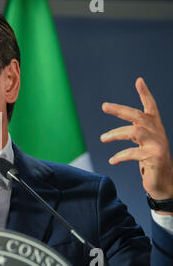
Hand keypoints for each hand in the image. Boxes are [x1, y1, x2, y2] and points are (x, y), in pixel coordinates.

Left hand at [100, 77, 172, 213]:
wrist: (164, 184)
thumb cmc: (150, 163)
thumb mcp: (143, 146)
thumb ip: (134, 135)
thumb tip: (109, 134)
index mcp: (155, 128)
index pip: (151, 107)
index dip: (145, 94)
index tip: (139, 80)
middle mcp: (158, 133)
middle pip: (138, 116)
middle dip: (120, 110)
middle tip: (104, 106)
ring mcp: (158, 145)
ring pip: (134, 132)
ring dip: (115, 134)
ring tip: (103, 138)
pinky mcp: (155, 157)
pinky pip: (133, 153)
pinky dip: (120, 156)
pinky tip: (112, 161)